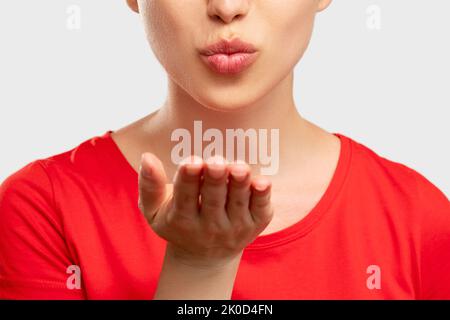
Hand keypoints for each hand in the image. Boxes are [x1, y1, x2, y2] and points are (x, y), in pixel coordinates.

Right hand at [138, 153, 273, 268]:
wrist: (205, 256)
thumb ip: (149, 185)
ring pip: (238, 202)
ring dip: (239, 184)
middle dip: (214, 179)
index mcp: (182, 220)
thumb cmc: (177, 223)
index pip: (185, 197)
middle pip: (213, 199)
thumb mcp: (154, 210)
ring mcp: (235, 227)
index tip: (191, 161)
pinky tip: (262, 182)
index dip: (188, 179)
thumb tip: (147, 157)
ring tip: (238, 167)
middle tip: (215, 161)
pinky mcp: (255, 225)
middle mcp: (210, 226)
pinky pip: (260, 209)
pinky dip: (262, 196)